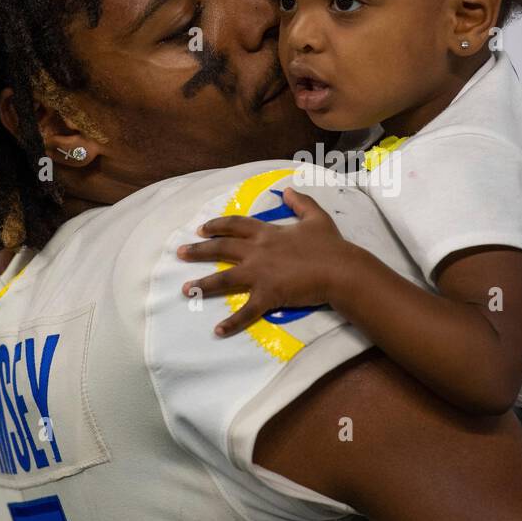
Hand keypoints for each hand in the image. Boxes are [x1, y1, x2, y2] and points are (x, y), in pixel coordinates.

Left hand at [177, 187, 354, 335]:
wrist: (341, 269)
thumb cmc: (331, 245)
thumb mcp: (317, 217)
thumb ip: (301, 202)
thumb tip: (287, 190)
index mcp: (268, 233)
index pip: (236, 225)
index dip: (217, 225)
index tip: (202, 228)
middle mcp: (258, 251)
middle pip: (221, 248)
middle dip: (199, 250)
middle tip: (180, 252)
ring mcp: (261, 274)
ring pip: (224, 279)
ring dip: (202, 285)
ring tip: (185, 289)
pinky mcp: (268, 295)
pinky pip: (246, 311)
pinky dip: (232, 322)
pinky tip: (218, 330)